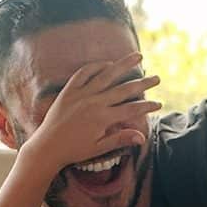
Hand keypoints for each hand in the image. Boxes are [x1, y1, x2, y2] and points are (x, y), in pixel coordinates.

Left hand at [27, 52, 160, 171]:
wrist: (46, 147)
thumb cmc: (73, 151)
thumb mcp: (99, 148)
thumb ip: (120, 139)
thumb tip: (143, 137)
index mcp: (102, 118)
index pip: (131, 109)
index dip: (147, 106)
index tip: (159, 103)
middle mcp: (94, 103)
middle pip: (124, 90)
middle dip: (143, 83)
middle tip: (157, 78)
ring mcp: (81, 94)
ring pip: (106, 75)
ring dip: (124, 65)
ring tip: (138, 56)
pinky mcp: (68, 91)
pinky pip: (84, 73)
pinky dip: (96, 66)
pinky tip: (108, 63)